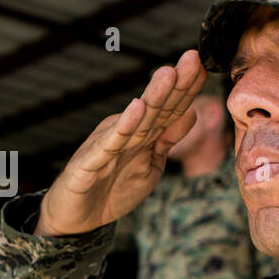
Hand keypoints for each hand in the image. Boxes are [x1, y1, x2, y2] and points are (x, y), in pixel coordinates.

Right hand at [37, 51, 205, 235]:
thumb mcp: (150, 166)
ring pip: (134, 120)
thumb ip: (167, 140)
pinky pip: (108, 144)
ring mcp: (105, 145)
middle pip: (154, 108)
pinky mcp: (88, 162)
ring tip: (168, 73)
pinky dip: (123, 126)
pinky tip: (136, 108)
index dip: (186, 89)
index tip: (204, 64)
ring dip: (152, 97)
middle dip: (174, 84)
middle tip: (191, 58)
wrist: (75, 220)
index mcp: (141, 134)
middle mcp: (124, 133)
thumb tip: (192, 112)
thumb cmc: (112, 190)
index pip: (168, 109)